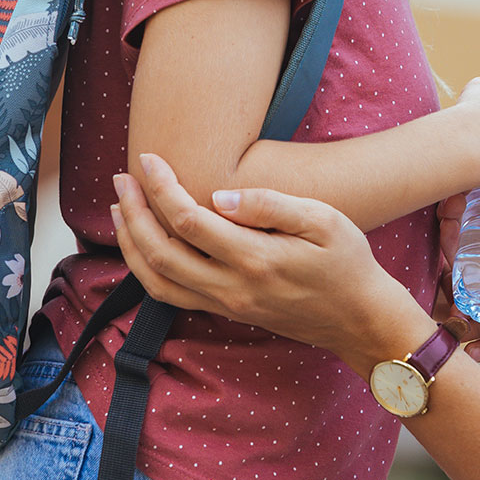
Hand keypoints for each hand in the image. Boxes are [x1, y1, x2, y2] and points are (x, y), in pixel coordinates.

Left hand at [113, 154, 427, 365]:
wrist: (359, 319)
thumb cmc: (348, 263)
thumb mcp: (324, 221)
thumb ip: (270, 205)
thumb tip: (220, 196)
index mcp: (256, 259)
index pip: (189, 221)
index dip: (162, 188)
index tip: (149, 160)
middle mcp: (232, 287)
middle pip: (161, 252)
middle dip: (134, 213)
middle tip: (122, 179)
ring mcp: (225, 304)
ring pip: (156, 280)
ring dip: (131, 243)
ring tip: (120, 209)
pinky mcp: (225, 312)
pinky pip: (169, 294)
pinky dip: (146, 267)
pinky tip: (143, 242)